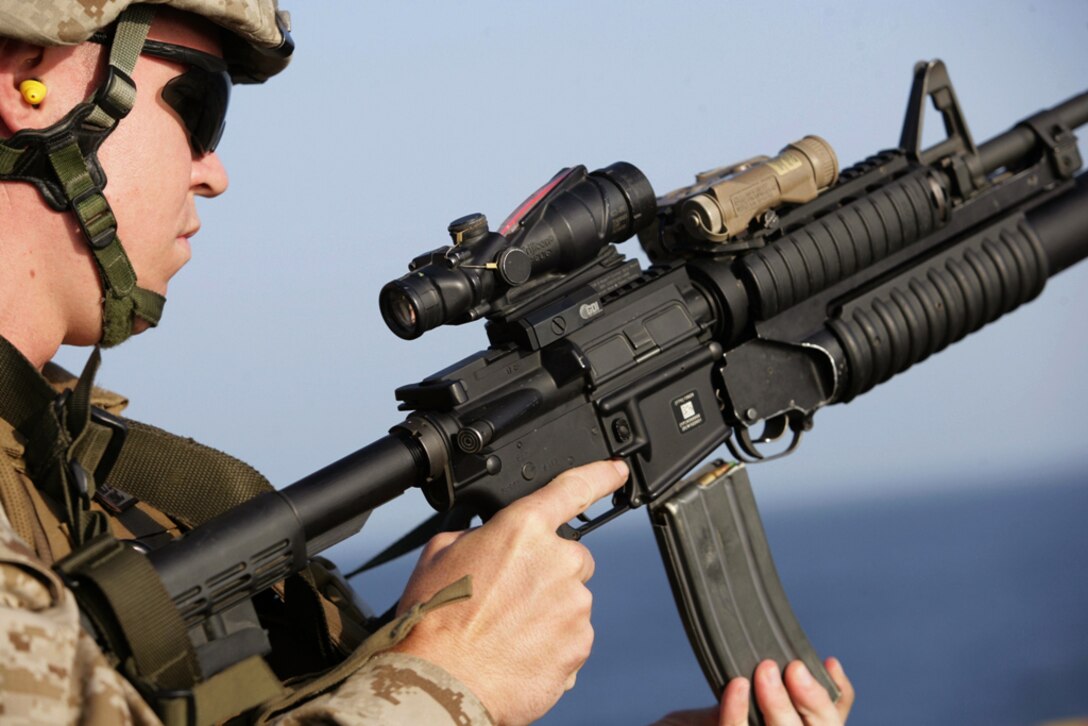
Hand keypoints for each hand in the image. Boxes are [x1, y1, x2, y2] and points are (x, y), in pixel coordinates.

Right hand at [390, 460, 628, 725]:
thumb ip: (479, 535)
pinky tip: (517, 653)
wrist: (441, 683)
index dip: (599, 475)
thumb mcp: (440, 555)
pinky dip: (552, 644)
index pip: (573, 488)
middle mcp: (558, 560)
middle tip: (508, 598)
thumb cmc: (433, 621)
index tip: (616, 471)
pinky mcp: (580, 643)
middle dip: (546, 573)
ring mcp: (574, 604)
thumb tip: (489, 539)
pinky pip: (572, 636)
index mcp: (523, 529)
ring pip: (570, 599)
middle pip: (570, 557)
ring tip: (505, 631)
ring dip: (547, 611)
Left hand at [652, 658, 854, 725]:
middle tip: (794, 665)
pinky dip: (737, 712)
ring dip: (780, 704)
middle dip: (815, 701)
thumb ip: (755, 693)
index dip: (838, 696)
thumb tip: (779, 657)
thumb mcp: (727, 708)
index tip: (828, 661)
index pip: (828, 722)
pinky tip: (736, 685)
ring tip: (766, 669)